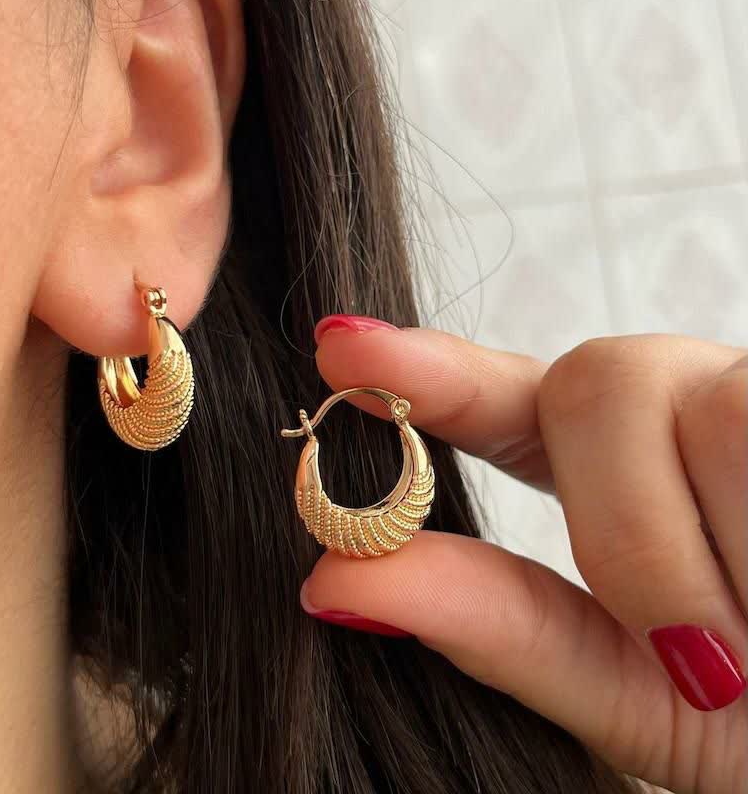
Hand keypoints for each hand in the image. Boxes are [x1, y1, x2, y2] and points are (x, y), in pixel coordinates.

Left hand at [301, 316, 747, 793]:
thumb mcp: (639, 694)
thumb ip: (499, 628)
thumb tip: (329, 580)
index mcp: (624, 471)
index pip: (504, 398)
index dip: (425, 368)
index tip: (339, 343)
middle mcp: (690, 405)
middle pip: (596, 377)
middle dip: (631, 525)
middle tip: (705, 652)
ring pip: (696, 398)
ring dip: (727, 552)